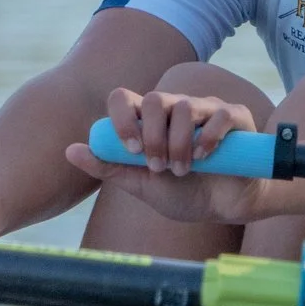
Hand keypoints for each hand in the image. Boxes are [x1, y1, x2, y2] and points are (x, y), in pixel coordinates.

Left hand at [61, 87, 266, 225]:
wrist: (227, 207)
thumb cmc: (184, 193)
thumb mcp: (142, 185)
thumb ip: (109, 167)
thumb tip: (69, 150)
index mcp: (149, 121)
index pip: (123, 98)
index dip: (121, 119)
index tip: (131, 150)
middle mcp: (175, 108)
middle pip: (153, 99)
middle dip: (153, 137)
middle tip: (158, 167)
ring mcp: (205, 108)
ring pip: (184, 107)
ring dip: (179, 144)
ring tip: (183, 171)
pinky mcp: (234, 116)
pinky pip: (219, 113)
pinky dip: (209, 137)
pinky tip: (206, 159)